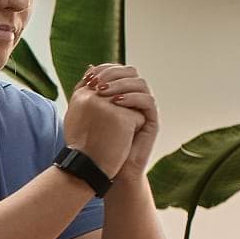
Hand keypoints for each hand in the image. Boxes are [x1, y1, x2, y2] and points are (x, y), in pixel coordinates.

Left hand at [77, 64, 157, 178]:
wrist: (107, 168)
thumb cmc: (96, 141)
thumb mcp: (90, 113)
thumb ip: (89, 92)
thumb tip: (88, 69)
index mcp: (122, 92)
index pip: (118, 71)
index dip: (105, 69)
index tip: (89, 76)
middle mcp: (135, 97)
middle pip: (131, 73)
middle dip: (112, 74)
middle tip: (96, 83)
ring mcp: (145, 108)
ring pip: (140, 84)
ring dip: (121, 84)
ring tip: (102, 92)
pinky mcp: (152, 120)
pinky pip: (148, 102)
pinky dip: (133, 98)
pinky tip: (116, 102)